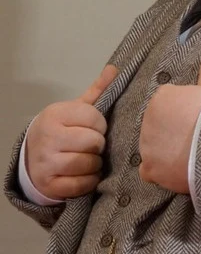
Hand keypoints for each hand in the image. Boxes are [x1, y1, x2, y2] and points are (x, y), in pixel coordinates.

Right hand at [25, 64, 117, 199]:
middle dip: (98, 144)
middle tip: (92, 145)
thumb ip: (97, 91)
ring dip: (95, 164)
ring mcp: (47, 162)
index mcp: (55, 114)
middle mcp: (48, 137)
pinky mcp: (50, 184)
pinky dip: (89, 181)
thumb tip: (114, 69)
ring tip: (89, 158)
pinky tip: (85, 174)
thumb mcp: (75, 109)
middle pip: (93, 142)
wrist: (32, 157)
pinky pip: (83, 184)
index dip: (100, 125)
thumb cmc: (61, 130)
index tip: (95, 128)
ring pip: (89, 164)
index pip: (94, 118)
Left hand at [139, 54, 200, 193]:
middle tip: (192, 139)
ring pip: (152, 148)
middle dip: (170, 132)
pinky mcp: (151, 168)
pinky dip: (158, 172)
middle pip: (157, 127)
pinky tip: (173, 171)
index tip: (194, 120)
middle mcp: (147, 120)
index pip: (165, 105)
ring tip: (187, 157)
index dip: (180, 114)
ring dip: (164, 152)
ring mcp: (147, 145)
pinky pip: (148, 171)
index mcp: (160, 98)